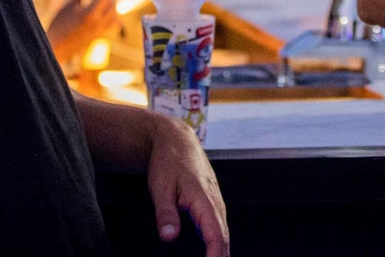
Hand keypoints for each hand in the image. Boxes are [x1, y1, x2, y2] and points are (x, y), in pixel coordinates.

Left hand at [145, 115, 228, 255]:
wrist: (176, 139)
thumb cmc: (168, 161)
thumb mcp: (161, 187)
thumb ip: (166, 213)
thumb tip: (169, 236)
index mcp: (205, 199)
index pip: (216, 236)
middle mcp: (215, 201)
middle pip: (224, 238)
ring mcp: (216, 201)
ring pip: (223, 232)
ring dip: (221, 251)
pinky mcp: (212, 201)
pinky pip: (219, 226)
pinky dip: (218, 242)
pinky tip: (212, 252)